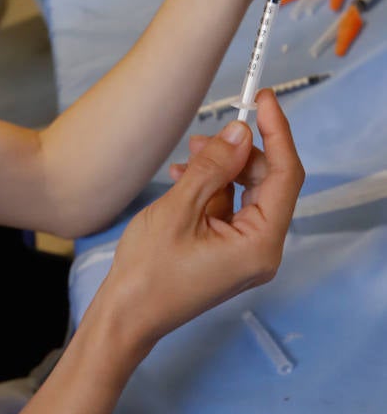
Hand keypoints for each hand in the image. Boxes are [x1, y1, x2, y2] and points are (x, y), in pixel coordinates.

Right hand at [97, 91, 303, 359]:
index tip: (262, 99)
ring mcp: (246, 253)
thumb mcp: (179, 209)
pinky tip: (182, 178)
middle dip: (239, 152)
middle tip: (206, 133)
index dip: (276, 132)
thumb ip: (212, 167)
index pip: (285, 175)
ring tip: (186, 157)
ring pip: (247, 193)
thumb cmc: (149, 271)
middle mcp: (262, 250)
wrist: (127, 315)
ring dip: (220, 169)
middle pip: (268, 183)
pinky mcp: (229, 252)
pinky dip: (210, 188)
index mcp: (261, 244)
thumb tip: (240, 131)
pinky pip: (230, 208)